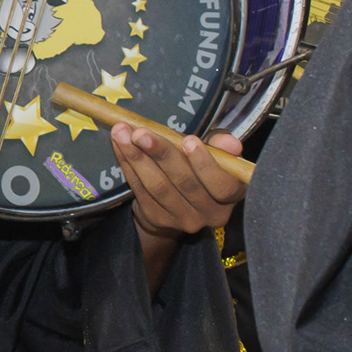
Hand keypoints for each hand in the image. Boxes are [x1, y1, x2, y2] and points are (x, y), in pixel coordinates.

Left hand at [116, 124, 243, 235]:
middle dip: (161, 154)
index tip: (189, 140)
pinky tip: (119, 145)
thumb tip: (229, 143)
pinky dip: (127, 164)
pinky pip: (139, 189)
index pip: (222, 185)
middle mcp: (211, 213)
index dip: (205, 164)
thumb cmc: (202, 172)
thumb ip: (222, 148)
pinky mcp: (157, 218)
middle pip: (184, 183)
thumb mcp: (217, 157)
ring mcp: (183, 219)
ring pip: (157, 186)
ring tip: (122, 133)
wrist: (180, 204)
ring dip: (137, 157)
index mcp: (231, 196)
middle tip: (141, 133)